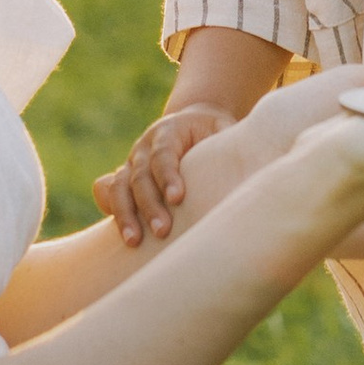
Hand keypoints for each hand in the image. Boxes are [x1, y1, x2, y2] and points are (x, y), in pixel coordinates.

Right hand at [96, 103, 237, 244]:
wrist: (191, 122)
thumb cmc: (213, 131)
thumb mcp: (224, 128)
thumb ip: (231, 141)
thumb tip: (254, 161)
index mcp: (168, 131)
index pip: (163, 155)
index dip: (168, 176)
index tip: (178, 198)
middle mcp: (144, 147)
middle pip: (140, 176)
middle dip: (149, 205)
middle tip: (163, 231)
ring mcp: (131, 163)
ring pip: (119, 188)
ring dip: (126, 215)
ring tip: (134, 242)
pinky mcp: (125, 178)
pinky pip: (109, 192)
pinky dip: (110, 210)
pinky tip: (119, 233)